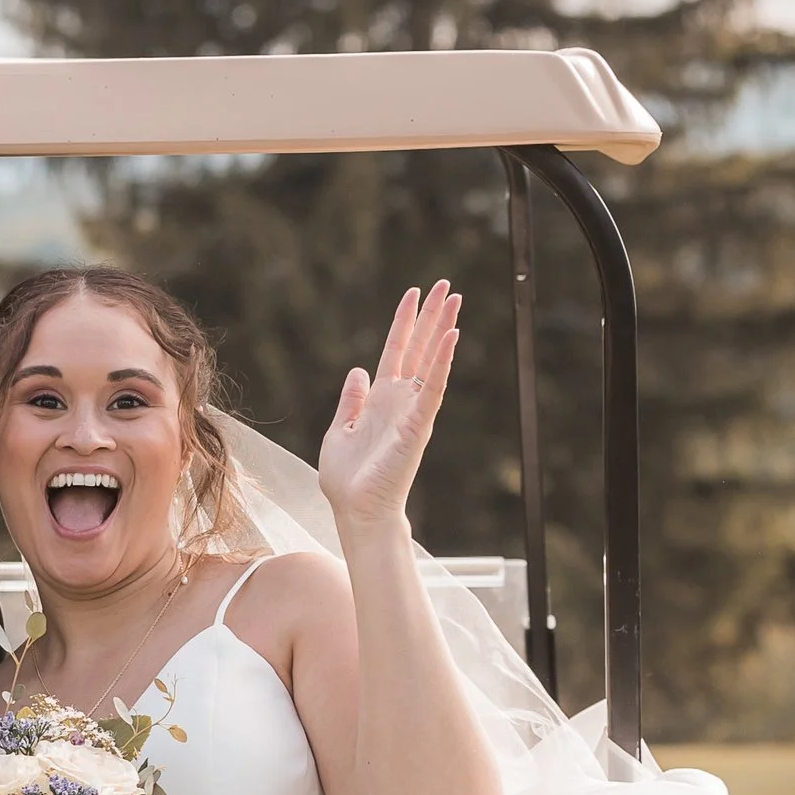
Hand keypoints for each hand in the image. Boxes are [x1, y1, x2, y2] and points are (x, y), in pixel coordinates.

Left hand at [316, 281, 459, 537]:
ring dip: (443, 329)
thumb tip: (358, 371)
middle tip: (447, 284)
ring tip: (455, 299)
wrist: (355, 510)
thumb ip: (350, 400)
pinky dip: (442, 362)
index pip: (396, 349)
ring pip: (432, 361)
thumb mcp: (339, 429)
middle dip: (432, 315)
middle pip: (419, 347)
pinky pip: (433, 387)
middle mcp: (400, 400)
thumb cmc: (347, 479)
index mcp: (380, 399)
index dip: (404, 321)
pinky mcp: (417, 424)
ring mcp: (412, 411)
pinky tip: (451, 336)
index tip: (413, 293)